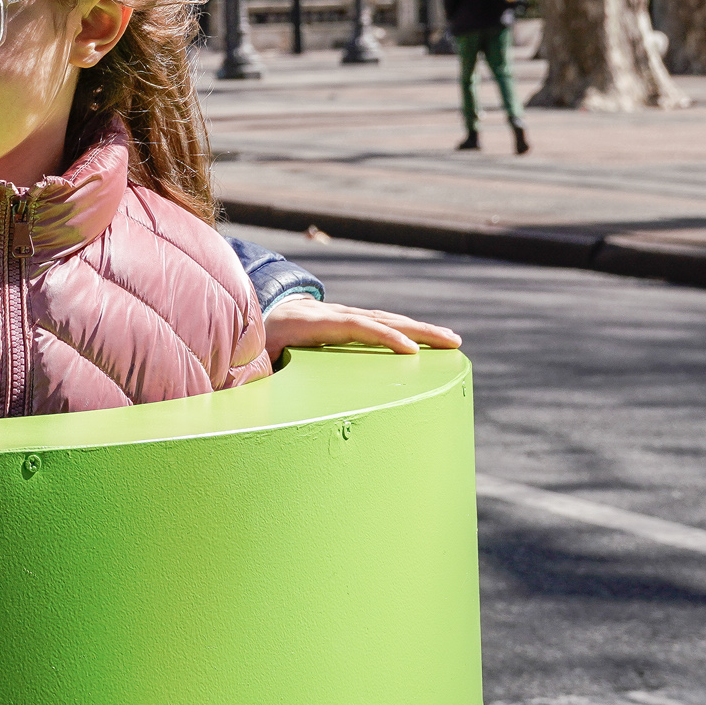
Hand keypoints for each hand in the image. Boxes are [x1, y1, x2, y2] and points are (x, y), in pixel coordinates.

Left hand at [264, 297, 461, 355]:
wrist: (253, 314)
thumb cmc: (255, 342)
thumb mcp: (254, 356)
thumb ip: (258, 371)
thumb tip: (258, 390)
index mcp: (310, 323)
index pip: (353, 325)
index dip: (381, 337)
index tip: (410, 351)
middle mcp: (331, 313)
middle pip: (379, 318)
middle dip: (417, 330)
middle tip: (452, 342)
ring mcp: (342, 313)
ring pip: (386, 318)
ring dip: (420, 329)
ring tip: (452, 341)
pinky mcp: (348, 319)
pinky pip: (381, 323)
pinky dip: (407, 329)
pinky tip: (428, 342)